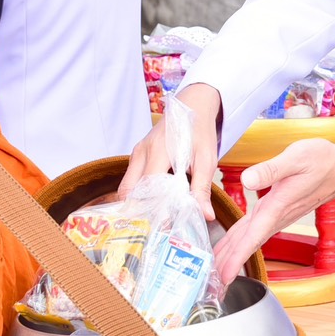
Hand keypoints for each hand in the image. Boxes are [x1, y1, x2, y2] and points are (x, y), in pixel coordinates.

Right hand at [119, 83, 223, 220]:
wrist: (193, 106)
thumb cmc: (200, 131)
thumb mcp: (206, 159)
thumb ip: (202, 188)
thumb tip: (205, 215)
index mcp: (158, 151)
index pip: (148, 188)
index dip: (154, 210)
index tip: (164, 228)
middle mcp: (142, 152)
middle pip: (130, 191)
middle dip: (138, 211)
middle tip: (154, 230)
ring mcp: (137, 152)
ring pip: (128, 186)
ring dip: (138, 203)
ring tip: (153, 221)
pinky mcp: (138, 154)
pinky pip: (132, 179)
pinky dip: (139, 194)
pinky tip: (153, 205)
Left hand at [212, 139, 334, 284]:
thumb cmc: (321, 161)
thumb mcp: (296, 158)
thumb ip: (271, 170)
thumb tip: (247, 179)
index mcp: (278, 205)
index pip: (254, 236)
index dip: (237, 256)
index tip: (225, 274)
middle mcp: (276, 215)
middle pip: (248, 243)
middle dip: (230, 263)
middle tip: (212, 283)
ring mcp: (277, 215)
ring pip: (250, 238)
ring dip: (233, 255)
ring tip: (215, 268)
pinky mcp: (276, 210)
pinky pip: (254, 229)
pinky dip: (240, 240)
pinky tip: (231, 245)